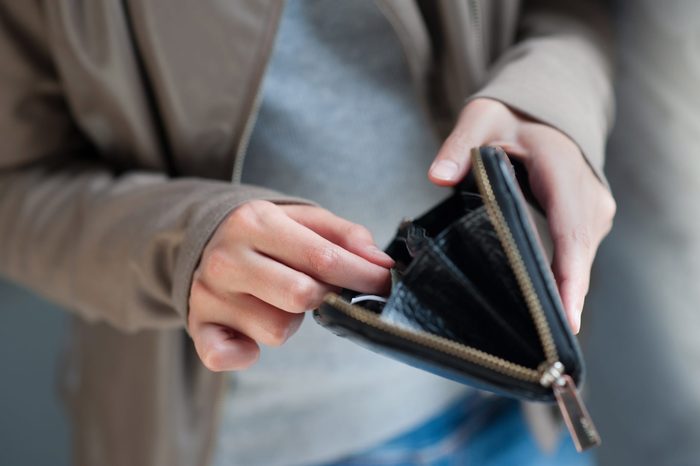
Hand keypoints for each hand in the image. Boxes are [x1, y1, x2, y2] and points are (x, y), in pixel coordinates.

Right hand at [189, 201, 392, 370]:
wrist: (203, 241)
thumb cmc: (267, 234)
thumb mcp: (304, 219)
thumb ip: (345, 235)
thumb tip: (379, 262)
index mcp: (255, 222)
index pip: (321, 257)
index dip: (362, 275)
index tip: (385, 283)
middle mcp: (227, 258)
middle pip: (301, 295)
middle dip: (324, 297)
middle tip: (323, 289)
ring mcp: (207, 294)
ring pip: (276, 330)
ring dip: (289, 321)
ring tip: (277, 300)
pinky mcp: (197, 326)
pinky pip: (224, 357)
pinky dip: (243, 353)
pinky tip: (248, 335)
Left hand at [428, 98, 614, 332]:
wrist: (543, 114)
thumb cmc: (511, 119)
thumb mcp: (481, 119)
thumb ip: (459, 146)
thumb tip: (437, 175)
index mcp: (564, 172)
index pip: (570, 232)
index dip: (569, 278)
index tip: (564, 319)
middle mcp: (588, 197)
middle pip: (578, 257)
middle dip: (563, 300)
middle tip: (542, 349)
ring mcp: (593, 212)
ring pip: (580, 261)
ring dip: (563, 296)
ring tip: (541, 339)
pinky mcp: (588, 222)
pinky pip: (576, 258)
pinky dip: (562, 282)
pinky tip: (543, 311)